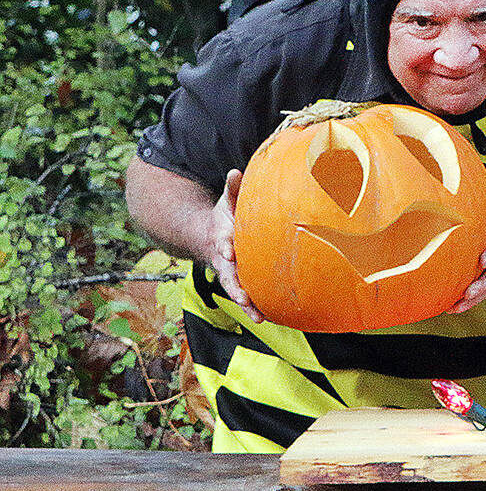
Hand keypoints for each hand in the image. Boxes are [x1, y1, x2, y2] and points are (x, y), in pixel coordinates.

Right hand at [205, 169, 263, 322]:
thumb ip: (232, 189)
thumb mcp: (227, 201)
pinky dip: (254, 307)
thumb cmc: (227, 216)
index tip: (228, 251)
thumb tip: (235, 172)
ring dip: (245, 304)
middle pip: (227, 275)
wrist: (213, 235)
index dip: (224, 247)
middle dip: (234, 285)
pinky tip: (266, 318)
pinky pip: (247, 296)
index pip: (222, 243)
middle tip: (241, 296)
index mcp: (222, 238)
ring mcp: (231, 273)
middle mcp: (225, 260)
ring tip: (257, 317)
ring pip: (237, 290)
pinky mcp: (240, 281)